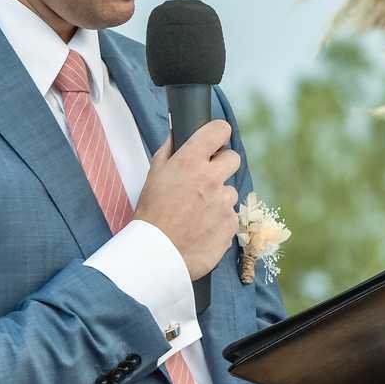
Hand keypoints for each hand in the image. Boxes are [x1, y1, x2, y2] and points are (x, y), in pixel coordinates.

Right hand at [132, 119, 240, 279]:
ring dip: (218, 198)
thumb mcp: (154, 175)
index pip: (219, 130)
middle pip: (233, 158)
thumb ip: (169, 150)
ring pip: (230, 191)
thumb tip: (178, 133)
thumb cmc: (151, 214)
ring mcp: (224, 201)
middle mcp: (211, 178)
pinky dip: (220, 220)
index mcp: (190, 161)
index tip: (214, 142)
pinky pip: (231, 215)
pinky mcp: (231, 223)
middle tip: (205, 180)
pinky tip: (203, 227)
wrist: (156, 254)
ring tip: (197, 212)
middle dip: (222, 166)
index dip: (218, 134)